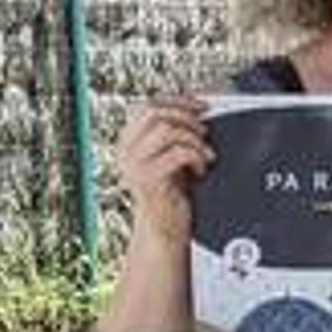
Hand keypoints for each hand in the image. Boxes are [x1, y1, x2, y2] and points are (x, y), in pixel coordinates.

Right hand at [111, 95, 210, 227]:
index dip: (178, 100)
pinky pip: (177, 153)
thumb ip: (178, 135)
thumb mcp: (174, 158)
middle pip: (154, 111)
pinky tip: (200, 170)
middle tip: (205, 130)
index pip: (149, 105)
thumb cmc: (171, 195)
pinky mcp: (148, 179)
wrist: (165, 230)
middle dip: (186, 115)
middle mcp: (126, 150)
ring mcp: (134, 164)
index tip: (202, 105)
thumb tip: (200, 111)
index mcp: (129, 141)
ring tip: (205, 154)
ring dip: (194, 138)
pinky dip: (196, 157)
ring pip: (166, 128)